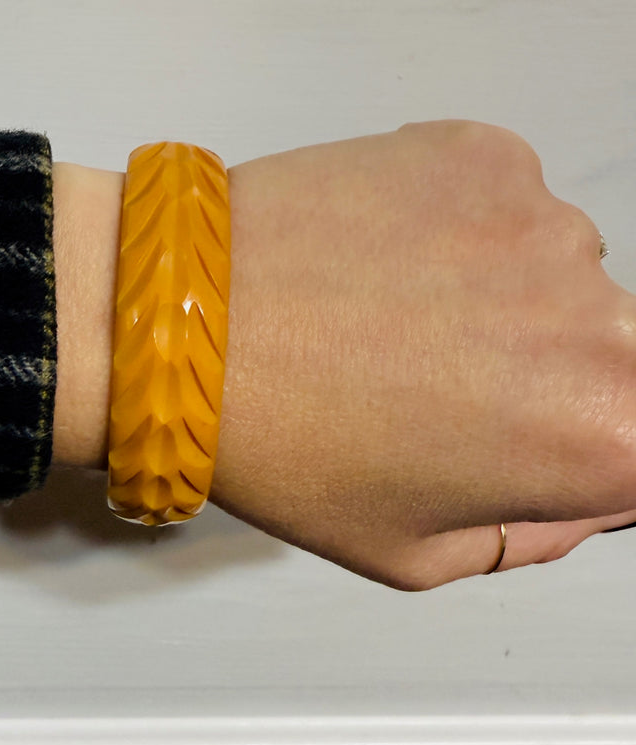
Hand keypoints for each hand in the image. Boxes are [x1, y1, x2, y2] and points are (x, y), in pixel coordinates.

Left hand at [209, 120, 635, 588]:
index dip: (580, 446)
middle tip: (438, 382)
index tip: (525, 439)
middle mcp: (601, 319)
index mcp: (603, 435)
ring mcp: (542, 222)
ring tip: (393, 320)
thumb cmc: (284, 447)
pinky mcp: (485, 156)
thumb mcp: (415, 552)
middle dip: (542, 375)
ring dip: (498, 300)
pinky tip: (384, 265)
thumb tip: (586, 494)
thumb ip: (532, 531)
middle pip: (609, 353)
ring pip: (554, 274)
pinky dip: (459, 236)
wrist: (187, 329)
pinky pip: (502, 208)